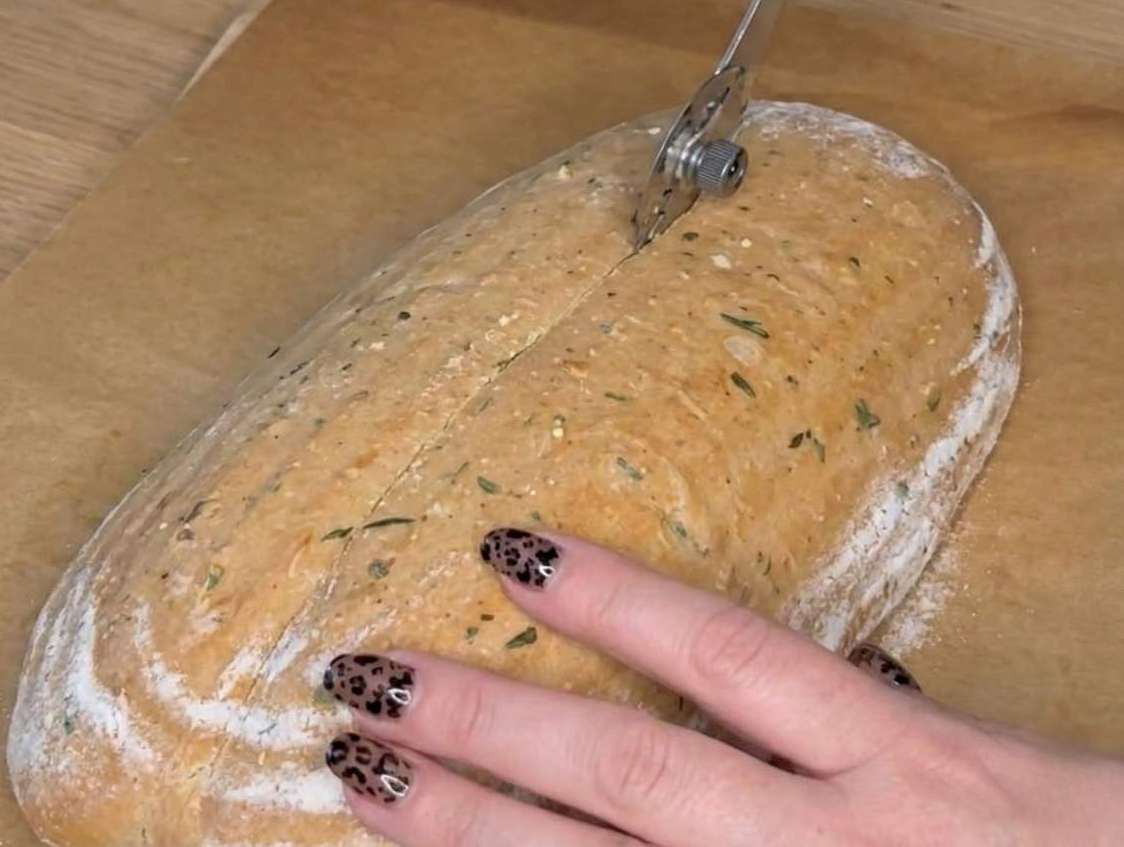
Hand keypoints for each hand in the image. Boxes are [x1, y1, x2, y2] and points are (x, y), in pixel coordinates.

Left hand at [321, 529, 1123, 844]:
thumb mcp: (1000, 776)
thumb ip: (872, 733)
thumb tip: (743, 693)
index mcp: (914, 768)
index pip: (730, 657)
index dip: (613, 596)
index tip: (505, 546)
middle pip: (633, 776)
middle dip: (489, 725)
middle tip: (362, 676)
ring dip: (472, 836)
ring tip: (363, 776)